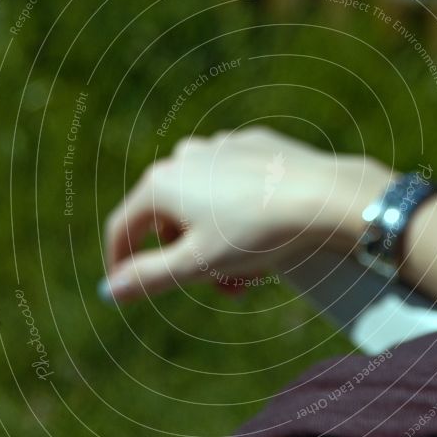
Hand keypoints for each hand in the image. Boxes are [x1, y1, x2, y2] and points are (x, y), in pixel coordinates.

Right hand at [99, 126, 395, 301]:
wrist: (326, 197)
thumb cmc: (259, 232)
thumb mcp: (199, 263)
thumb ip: (149, 277)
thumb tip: (110, 290)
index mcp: (162, 183)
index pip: (123, 228)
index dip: (121, 262)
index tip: (127, 287)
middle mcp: (184, 157)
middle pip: (169, 219)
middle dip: (189, 258)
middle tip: (223, 286)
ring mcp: (219, 146)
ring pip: (203, 203)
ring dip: (216, 240)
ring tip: (251, 266)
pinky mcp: (253, 145)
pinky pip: (232, 184)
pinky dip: (239, 211)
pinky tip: (267, 229)